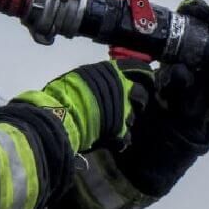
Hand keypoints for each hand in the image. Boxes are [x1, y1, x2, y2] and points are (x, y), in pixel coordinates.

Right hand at [22, 59, 149, 152]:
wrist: (61, 116)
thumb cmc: (63, 92)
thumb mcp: (79, 76)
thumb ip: (95, 77)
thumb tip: (97, 79)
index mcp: (112, 72)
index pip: (138, 67)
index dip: (145, 73)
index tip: (147, 77)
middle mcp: (123, 88)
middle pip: (142, 92)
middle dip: (139, 98)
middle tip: (133, 103)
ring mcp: (124, 110)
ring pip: (135, 115)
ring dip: (128, 118)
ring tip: (117, 123)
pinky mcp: (121, 130)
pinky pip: (127, 136)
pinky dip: (121, 139)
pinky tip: (114, 140)